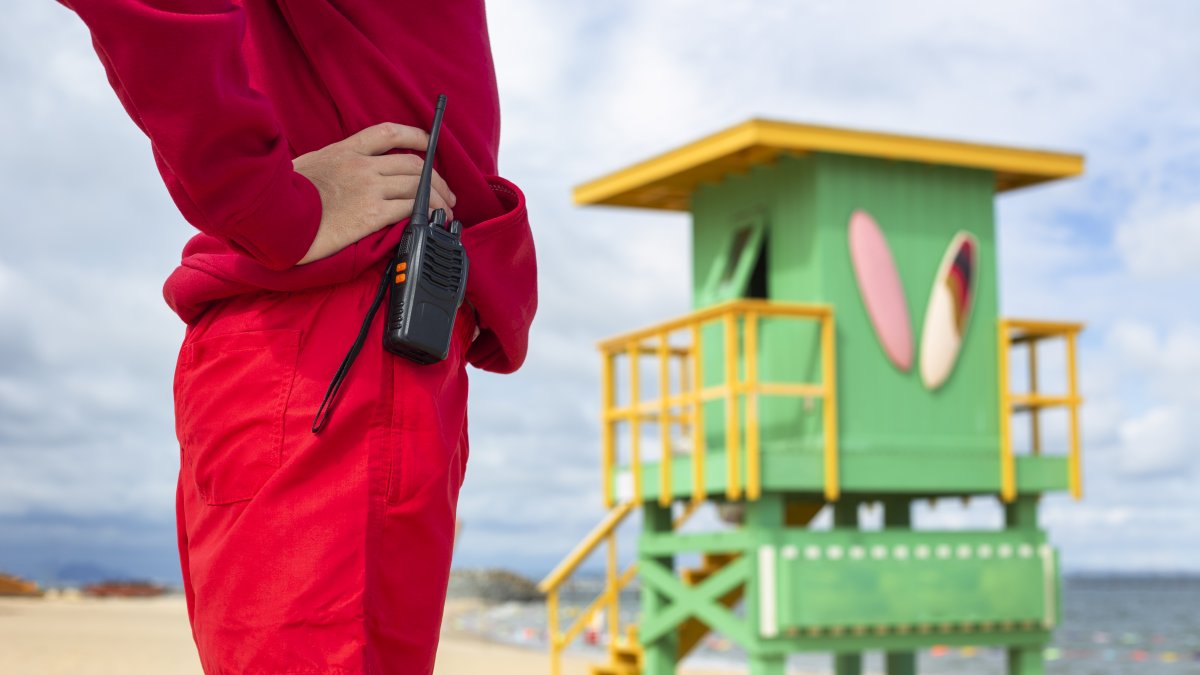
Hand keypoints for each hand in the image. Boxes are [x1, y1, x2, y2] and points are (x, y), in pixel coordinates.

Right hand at [292, 123, 455, 264]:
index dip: (414, 136)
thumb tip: (346, 175)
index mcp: (344, 151)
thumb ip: (334, 166)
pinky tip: (433, 221)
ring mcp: (367, 188)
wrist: (272, 216)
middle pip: (413, 164)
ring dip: (438, 198)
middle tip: (446, 193)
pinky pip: (409, 208)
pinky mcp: (370, 214)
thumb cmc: (282, 196)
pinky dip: (427, 213)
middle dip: (436, 179)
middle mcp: (361, 166)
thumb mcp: (308, 167)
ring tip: (446, 210)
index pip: (388, 133)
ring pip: (417, 186)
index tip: (429, 143)